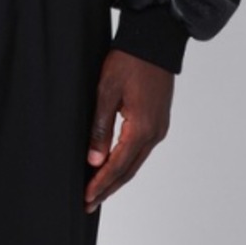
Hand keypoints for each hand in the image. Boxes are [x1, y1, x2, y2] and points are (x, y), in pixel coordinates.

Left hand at [84, 49, 174, 212]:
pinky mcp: (159, 121)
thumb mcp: (107, 91)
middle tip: (89, 203)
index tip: (86, 198)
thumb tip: (94, 160)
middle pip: (129, 170)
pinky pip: (141, 150)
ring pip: (136, 162)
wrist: (155, 41)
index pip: (117, 166)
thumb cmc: (129, 61)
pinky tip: (116, 165)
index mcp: (141, 129)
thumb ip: (100, 127)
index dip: (100, 184)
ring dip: (118, 177)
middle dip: (108, 188)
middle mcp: (154, 133)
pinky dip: (127, 162)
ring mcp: (159, 128)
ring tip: (99, 190)